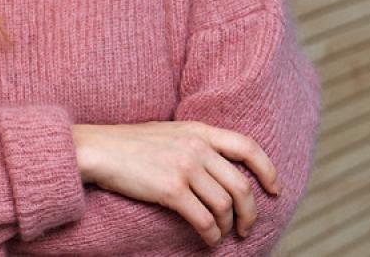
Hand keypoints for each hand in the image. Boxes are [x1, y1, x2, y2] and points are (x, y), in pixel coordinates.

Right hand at [71, 121, 279, 246]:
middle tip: (246, 227)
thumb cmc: (127, 144)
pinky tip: (208, 240)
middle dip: (250, 212)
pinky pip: (204, 219)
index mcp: (198, 130)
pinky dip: (211, 235)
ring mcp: (184, 167)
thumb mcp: (168, 132)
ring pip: (225, 205)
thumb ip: (195, 142)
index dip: (267, 170)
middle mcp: (196, 147)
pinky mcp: (171, 189)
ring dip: (227, 227)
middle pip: (241, 185)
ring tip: (222, 235)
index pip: (247, 147)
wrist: (95, 149)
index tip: (274, 190)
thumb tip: (218, 166)